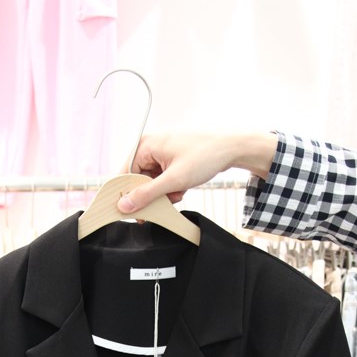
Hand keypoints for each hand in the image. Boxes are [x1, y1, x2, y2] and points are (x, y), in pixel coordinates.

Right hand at [117, 132, 277, 213]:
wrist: (232, 147)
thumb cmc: (205, 156)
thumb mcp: (174, 180)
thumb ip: (147, 194)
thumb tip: (124, 205)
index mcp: (145, 144)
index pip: (125, 174)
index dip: (129, 195)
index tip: (135, 211)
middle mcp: (150, 145)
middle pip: (138, 178)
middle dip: (153, 194)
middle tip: (168, 199)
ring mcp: (162, 150)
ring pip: (152, 180)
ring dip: (164, 192)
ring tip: (180, 191)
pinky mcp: (172, 156)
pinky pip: (163, 176)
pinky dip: (171, 185)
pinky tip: (183, 187)